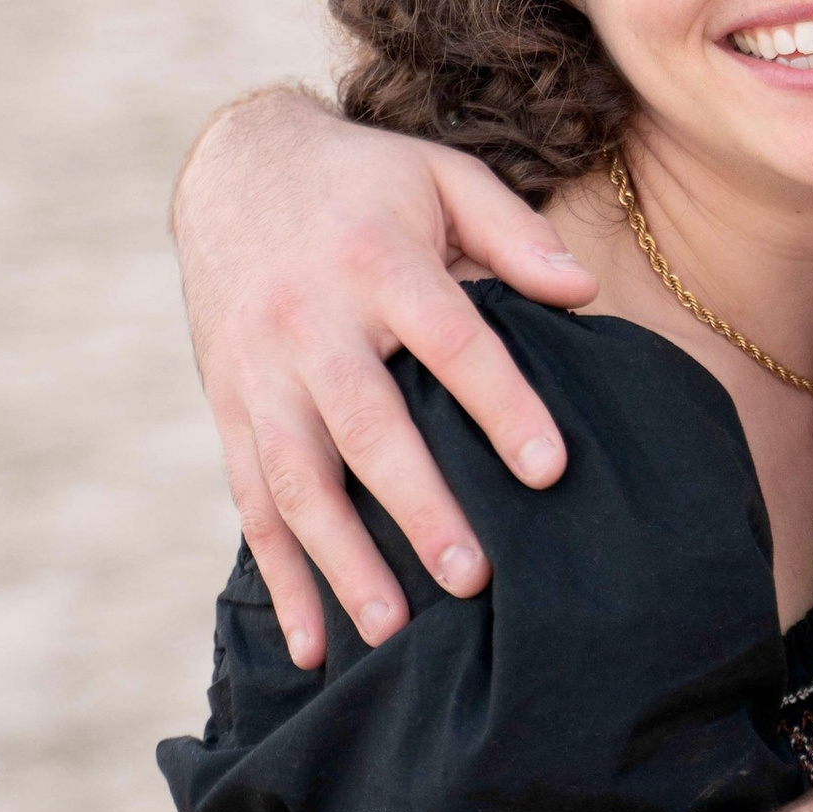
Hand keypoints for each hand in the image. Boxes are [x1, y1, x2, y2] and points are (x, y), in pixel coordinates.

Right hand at [171, 89, 595, 664]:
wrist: (230, 166)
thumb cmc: (363, 181)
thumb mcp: (442, 176)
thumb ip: (513, 233)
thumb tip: (584, 294)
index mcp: (375, 260)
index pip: (448, 338)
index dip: (498, 402)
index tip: (549, 467)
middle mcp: (309, 320)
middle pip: (364, 424)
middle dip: (416, 505)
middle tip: (471, 577)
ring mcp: (259, 371)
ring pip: (296, 478)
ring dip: (341, 561)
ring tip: (392, 632)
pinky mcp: (228, 407)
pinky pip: (251, 503)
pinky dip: (281, 577)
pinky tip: (315, 645)